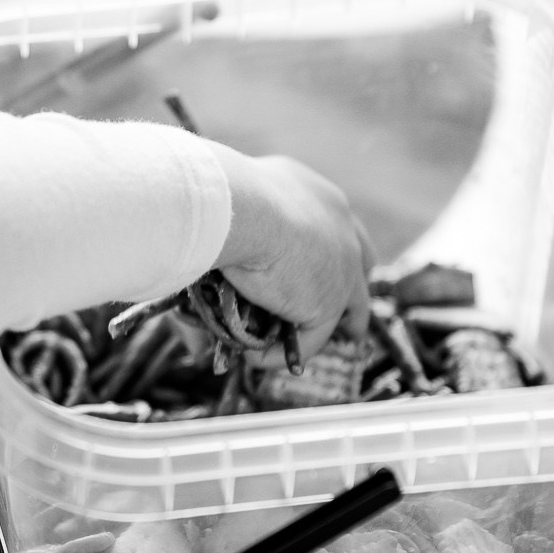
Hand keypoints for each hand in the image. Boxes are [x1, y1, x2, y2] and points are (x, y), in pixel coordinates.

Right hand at [210, 149, 374, 363]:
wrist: (238, 209)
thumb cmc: (220, 202)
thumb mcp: (223, 223)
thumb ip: (214, 263)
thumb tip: (194, 318)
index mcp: (315, 195)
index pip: (336, 225)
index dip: (330, 248)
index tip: (314, 267)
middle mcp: (339, 223)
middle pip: (359, 261)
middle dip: (348, 288)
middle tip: (332, 312)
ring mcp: (343, 264)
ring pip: (348, 303)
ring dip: (325, 327)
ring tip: (292, 346)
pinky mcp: (330, 300)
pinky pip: (311, 336)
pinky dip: (283, 351)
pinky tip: (254, 357)